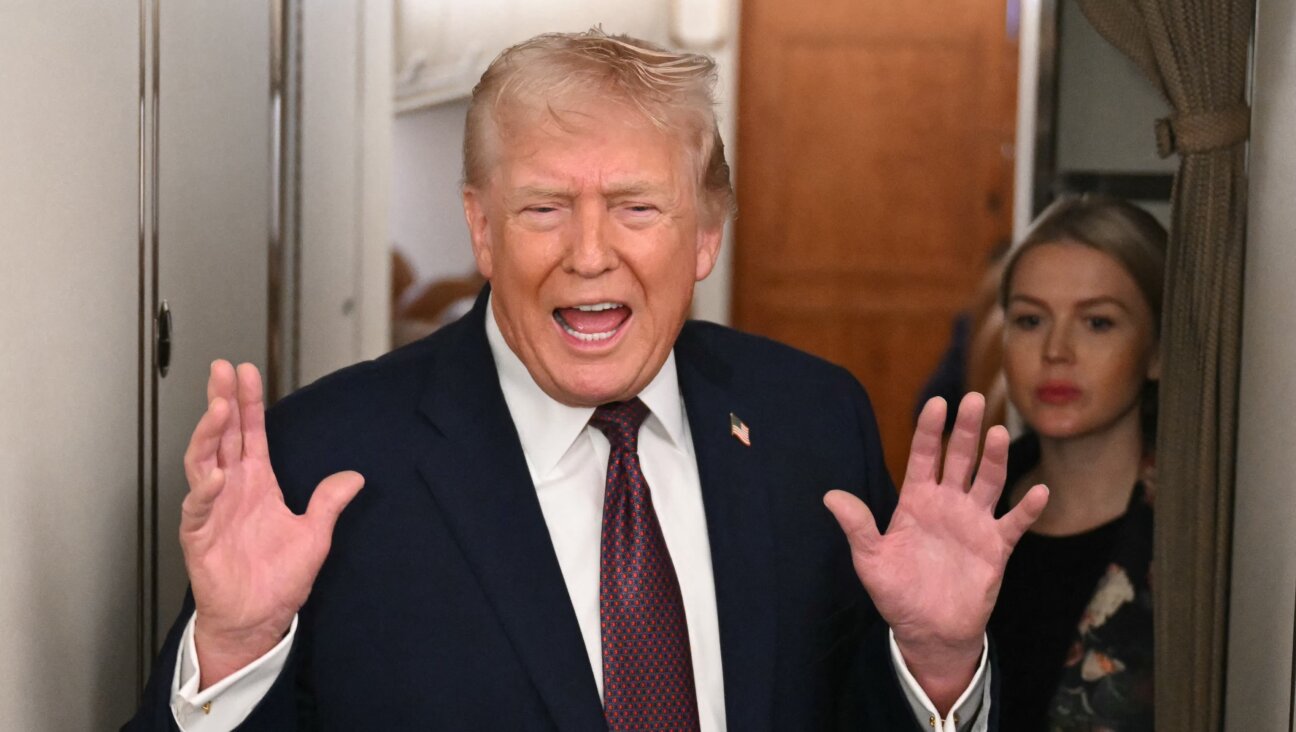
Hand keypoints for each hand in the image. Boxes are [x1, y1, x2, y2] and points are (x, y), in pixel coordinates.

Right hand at [181, 360, 363, 687]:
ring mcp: (213, 510)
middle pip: (223, 436)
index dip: (248, 403)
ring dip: (209, 434)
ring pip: (204, 462)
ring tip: (219, 408)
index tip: (247, 373)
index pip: (251, 434)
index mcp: (257, 484)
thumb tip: (354, 478)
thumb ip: (329, 503)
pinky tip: (217, 475)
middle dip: (222, 401)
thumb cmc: (277, 580)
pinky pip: (198, 508)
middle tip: (222, 370)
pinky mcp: (199, 536)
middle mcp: (232, 490)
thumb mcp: (314, 535)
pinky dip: (206, 491)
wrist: (257, 619)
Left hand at [824, 393, 1046, 712]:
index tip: (936, 403)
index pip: (924, 456)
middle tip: (974, 398)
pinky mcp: (995, 547)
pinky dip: (1028, 509)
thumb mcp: (870, 560)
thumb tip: (830, 496)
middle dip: (966, 430)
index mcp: (917, 501)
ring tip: (999, 433)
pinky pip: (1014, 524)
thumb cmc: (897, 592)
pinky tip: (1039, 491)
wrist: (928, 630)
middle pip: (960, 459)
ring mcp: (974, 522)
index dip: (930, 431)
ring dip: (995, 458)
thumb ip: (857, 527)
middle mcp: (948, 504)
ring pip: (988, 481)